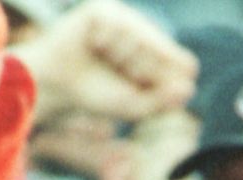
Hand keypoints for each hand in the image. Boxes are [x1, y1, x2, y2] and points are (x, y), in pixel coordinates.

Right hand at [12, 0, 196, 125]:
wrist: (53, 86)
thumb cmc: (93, 95)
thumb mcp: (133, 105)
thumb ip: (161, 101)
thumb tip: (189, 88)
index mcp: (157, 54)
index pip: (184, 65)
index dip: (168, 81)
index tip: (144, 90)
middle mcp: (143, 33)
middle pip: (164, 52)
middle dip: (142, 71)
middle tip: (117, 72)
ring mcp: (124, 17)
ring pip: (142, 39)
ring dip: (124, 58)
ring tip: (103, 58)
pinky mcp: (102, 10)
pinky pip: (119, 26)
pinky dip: (108, 42)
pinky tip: (95, 46)